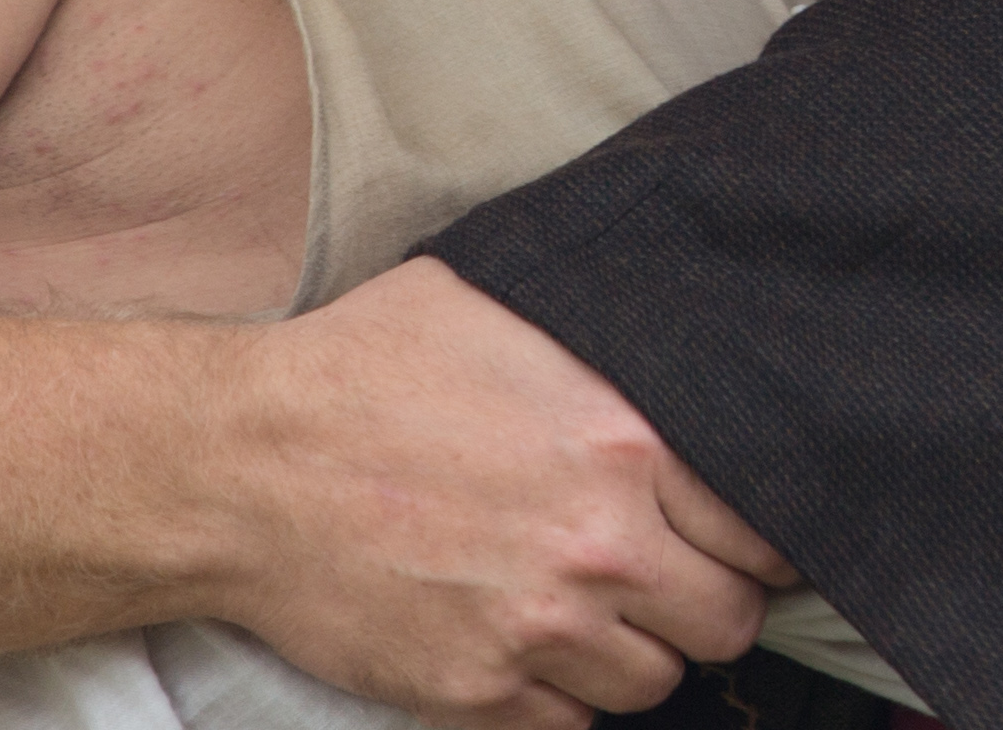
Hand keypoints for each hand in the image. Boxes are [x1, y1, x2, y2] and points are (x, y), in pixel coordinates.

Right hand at [198, 260, 791, 728]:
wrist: (241, 465)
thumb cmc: (364, 368)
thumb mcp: (501, 313)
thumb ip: (602, 351)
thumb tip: (672, 349)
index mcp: (623, 442)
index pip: (762, 530)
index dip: (757, 539)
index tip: (737, 539)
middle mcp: (598, 544)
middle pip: (726, 622)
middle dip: (704, 602)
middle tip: (664, 578)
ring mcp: (537, 628)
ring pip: (652, 683)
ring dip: (629, 651)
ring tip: (580, 605)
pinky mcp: (476, 694)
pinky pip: (568, 725)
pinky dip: (554, 694)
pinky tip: (517, 639)